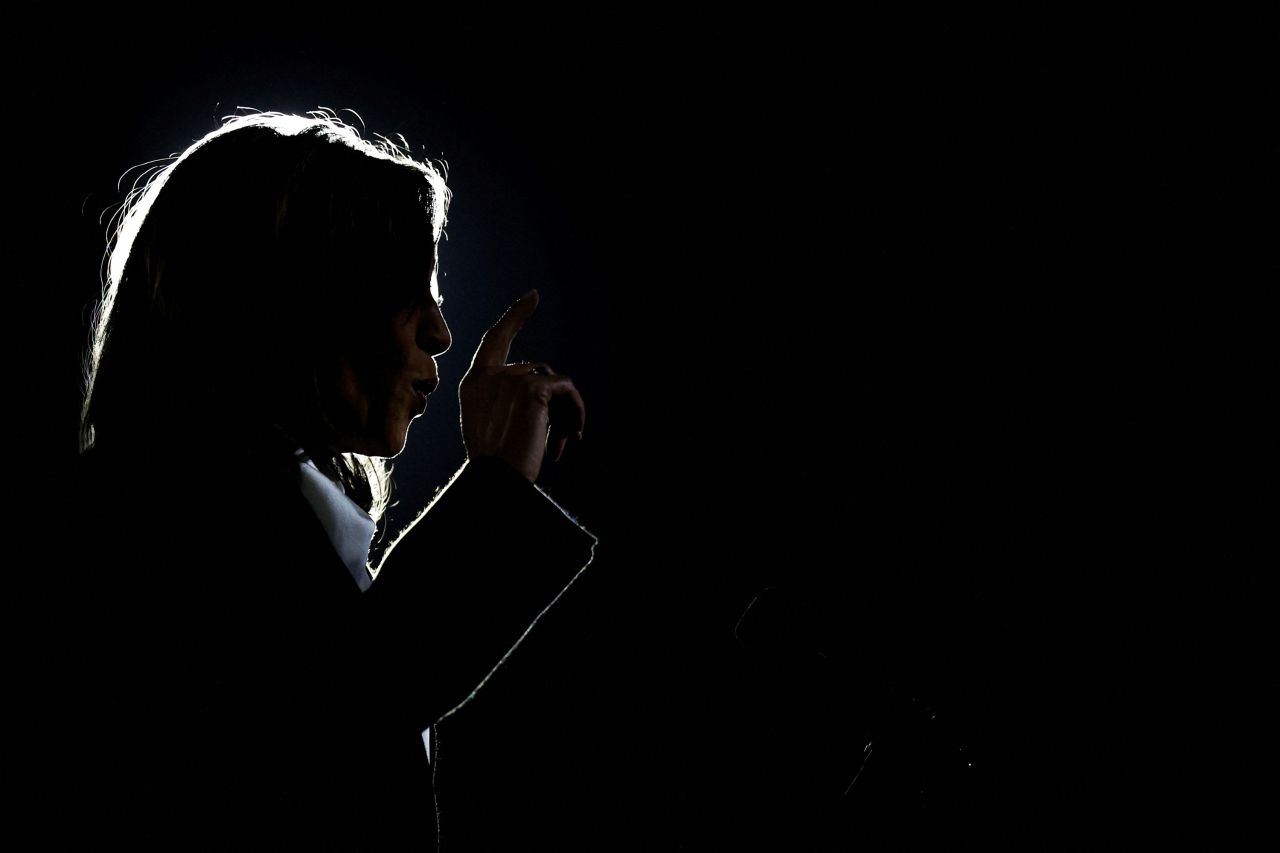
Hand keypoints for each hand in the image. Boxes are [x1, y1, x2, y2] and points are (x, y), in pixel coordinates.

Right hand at [459, 289, 585, 482]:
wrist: (496, 480)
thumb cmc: (496, 463)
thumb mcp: (491, 424)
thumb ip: (507, 399)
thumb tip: (545, 388)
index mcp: (474, 383)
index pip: (495, 339)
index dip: (514, 316)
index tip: (532, 297)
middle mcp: (489, 375)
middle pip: (536, 371)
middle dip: (552, 403)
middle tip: (558, 439)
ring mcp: (510, 379)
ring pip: (554, 382)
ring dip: (564, 411)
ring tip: (561, 443)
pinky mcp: (533, 388)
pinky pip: (567, 388)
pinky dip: (576, 410)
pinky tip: (574, 433)